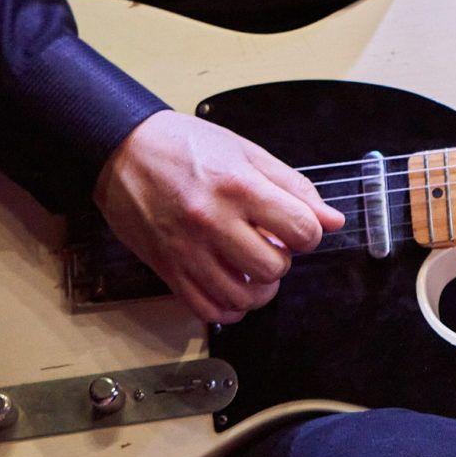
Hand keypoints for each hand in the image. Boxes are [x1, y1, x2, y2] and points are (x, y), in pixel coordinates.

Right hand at [95, 108, 345, 323]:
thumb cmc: (183, 146)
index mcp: (238, 186)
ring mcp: (187, 249)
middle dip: (282, 259)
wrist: (123, 150)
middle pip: (274, 267)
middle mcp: (212, 221)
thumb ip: (293, 186)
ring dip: (259, 289)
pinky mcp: (167, 269)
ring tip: (253, 269)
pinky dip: (229, 309)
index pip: (301, 230)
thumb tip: (332, 220)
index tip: (296, 228)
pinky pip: (207, 310)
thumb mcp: (246, 152)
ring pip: (243, 297)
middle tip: (270, 244)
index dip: (308, 233)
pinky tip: (232, 289)